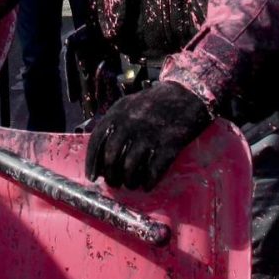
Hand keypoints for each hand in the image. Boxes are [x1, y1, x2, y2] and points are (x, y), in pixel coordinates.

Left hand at [86, 80, 212, 190]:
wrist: (186, 93)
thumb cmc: (153, 104)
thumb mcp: (127, 106)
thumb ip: (112, 126)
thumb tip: (100, 157)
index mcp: (117, 114)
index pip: (97, 142)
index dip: (92, 163)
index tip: (92, 177)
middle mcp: (130, 125)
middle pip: (112, 159)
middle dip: (111, 176)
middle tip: (115, 183)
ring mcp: (149, 135)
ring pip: (130, 168)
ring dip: (129, 181)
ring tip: (131, 184)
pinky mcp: (168, 145)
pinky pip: (153, 171)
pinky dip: (148, 182)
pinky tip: (147, 185)